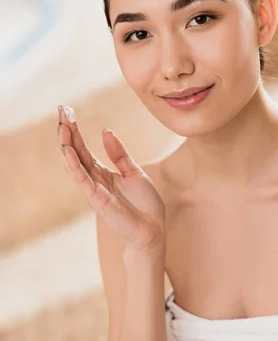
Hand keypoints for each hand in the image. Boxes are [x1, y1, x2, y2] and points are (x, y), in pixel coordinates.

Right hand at [57, 105, 165, 252]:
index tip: (67, 111)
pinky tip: (68, 149)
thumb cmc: (145, 205)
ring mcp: (93, 189)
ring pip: (75, 164)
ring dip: (67, 145)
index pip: (83, 148)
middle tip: (61, 111)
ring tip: (62, 126)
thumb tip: (105, 131)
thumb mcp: (134, 172)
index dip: (75, 130)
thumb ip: (119, 154)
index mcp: (103, 173)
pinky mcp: (97, 199)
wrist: (153, 229)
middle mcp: (94, 180)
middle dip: (67, 132)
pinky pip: (82, 179)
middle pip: (75, 152)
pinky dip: (74, 164)